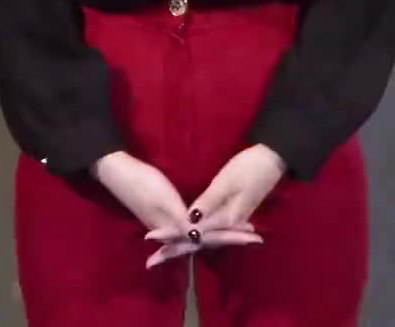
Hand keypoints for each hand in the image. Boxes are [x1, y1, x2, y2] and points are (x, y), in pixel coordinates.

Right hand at [91, 152, 261, 260]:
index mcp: (175, 228)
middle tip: (255, 236)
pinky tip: (208, 228)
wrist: (117, 171)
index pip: (210, 237)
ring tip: (240, 233)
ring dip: (220, 234)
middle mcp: (173, 230)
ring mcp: (166, 223)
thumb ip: (181, 221)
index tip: (254, 236)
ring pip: (200, 234)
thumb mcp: (164, 200)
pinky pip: (191, 227)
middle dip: (231, 237)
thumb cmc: (142, 183)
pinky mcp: (162, 215)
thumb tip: (200, 240)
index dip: (233, 235)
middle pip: (207, 238)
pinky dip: (206, 228)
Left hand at [145, 144, 284, 266]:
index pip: (192, 232)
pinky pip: (211, 230)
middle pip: (197, 240)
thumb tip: (191, 222)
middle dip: (174, 249)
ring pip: (203, 237)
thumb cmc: (249, 167)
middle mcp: (228, 224)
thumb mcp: (227, 182)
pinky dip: (197, 236)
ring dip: (183, 245)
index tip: (150, 238)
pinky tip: (190, 239)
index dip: (170, 234)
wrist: (272, 160)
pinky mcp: (233, 213)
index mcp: (225, 219)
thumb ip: (209, 202)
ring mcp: (232, 220)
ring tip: (163, 253)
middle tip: (151, 261)